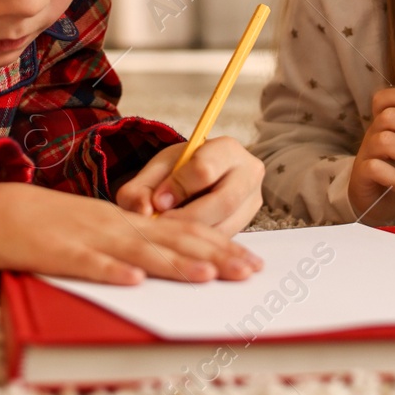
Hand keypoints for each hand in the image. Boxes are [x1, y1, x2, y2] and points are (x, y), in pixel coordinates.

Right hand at [0, 182, 263, 284]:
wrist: (0, 209)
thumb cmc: (55, 224)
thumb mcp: (103, 228)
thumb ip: (136, 242)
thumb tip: (176, 263)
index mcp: (129, 221)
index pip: (184, 230)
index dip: (220, 244)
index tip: (253, 260)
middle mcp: (118, 226)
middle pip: (173, 240)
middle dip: (215, 257)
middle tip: (250, 272)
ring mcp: (90, 238)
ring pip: (139, 251)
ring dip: (175, 264)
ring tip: (207, 276)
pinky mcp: (60, 252)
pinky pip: (89, 264)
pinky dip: (112, 272)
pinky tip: (133, 281)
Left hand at [116, 137, 263, 236]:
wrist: (199, 177)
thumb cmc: (179, 171)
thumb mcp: (157, 171)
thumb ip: (141, 188)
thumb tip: (144, 211)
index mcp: (227, 149)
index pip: (205, 169)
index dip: (178, 187)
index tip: (158, 201)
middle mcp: (249, 173)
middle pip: (223, 202)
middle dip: (188, 217)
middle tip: (162, 225)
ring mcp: (252, 201)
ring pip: (227, 226)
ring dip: (194, 236)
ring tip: (169, 235)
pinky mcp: (248, 223)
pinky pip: (226, 240)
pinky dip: (201, 246)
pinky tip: (183, 244)